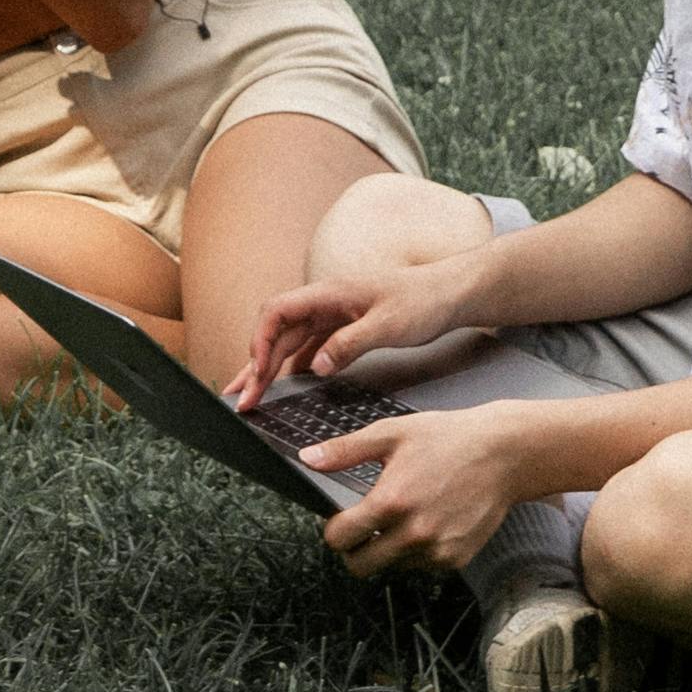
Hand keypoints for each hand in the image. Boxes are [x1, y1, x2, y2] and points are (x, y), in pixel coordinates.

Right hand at [233, 191, 501, 402]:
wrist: (450, 293)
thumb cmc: (422, 302)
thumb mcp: (388, 326)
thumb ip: (349, 345)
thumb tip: (313, 368)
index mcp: (329, 293)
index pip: (277, 311)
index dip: (260, 341)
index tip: (257, 375)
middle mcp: (325, 300)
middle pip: (277, 329)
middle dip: (256, 363)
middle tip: (241, 399)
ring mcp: (334, 312)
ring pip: (290, 338)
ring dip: (270, 365)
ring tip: (252, 393)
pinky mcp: (345, 325)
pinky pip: (310, 344)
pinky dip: (294, 364)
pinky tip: (289, 381)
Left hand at [295, 398, 545, 577]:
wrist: (503, 454)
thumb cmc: (448, 438)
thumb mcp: (392, 433)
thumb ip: (346, 450)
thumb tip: (308, 458)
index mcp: (391, 502)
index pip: (341, 540)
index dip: (333, 531)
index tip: (338, 522)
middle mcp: (413, 534)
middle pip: (361, 566)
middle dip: (354, 550)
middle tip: (362, 529)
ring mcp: (436, 551)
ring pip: (392, 567)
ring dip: (388, 549)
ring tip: (404, 515)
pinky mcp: (456, 559)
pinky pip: (421, 566)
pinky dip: (416, 551)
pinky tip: (427, 521)